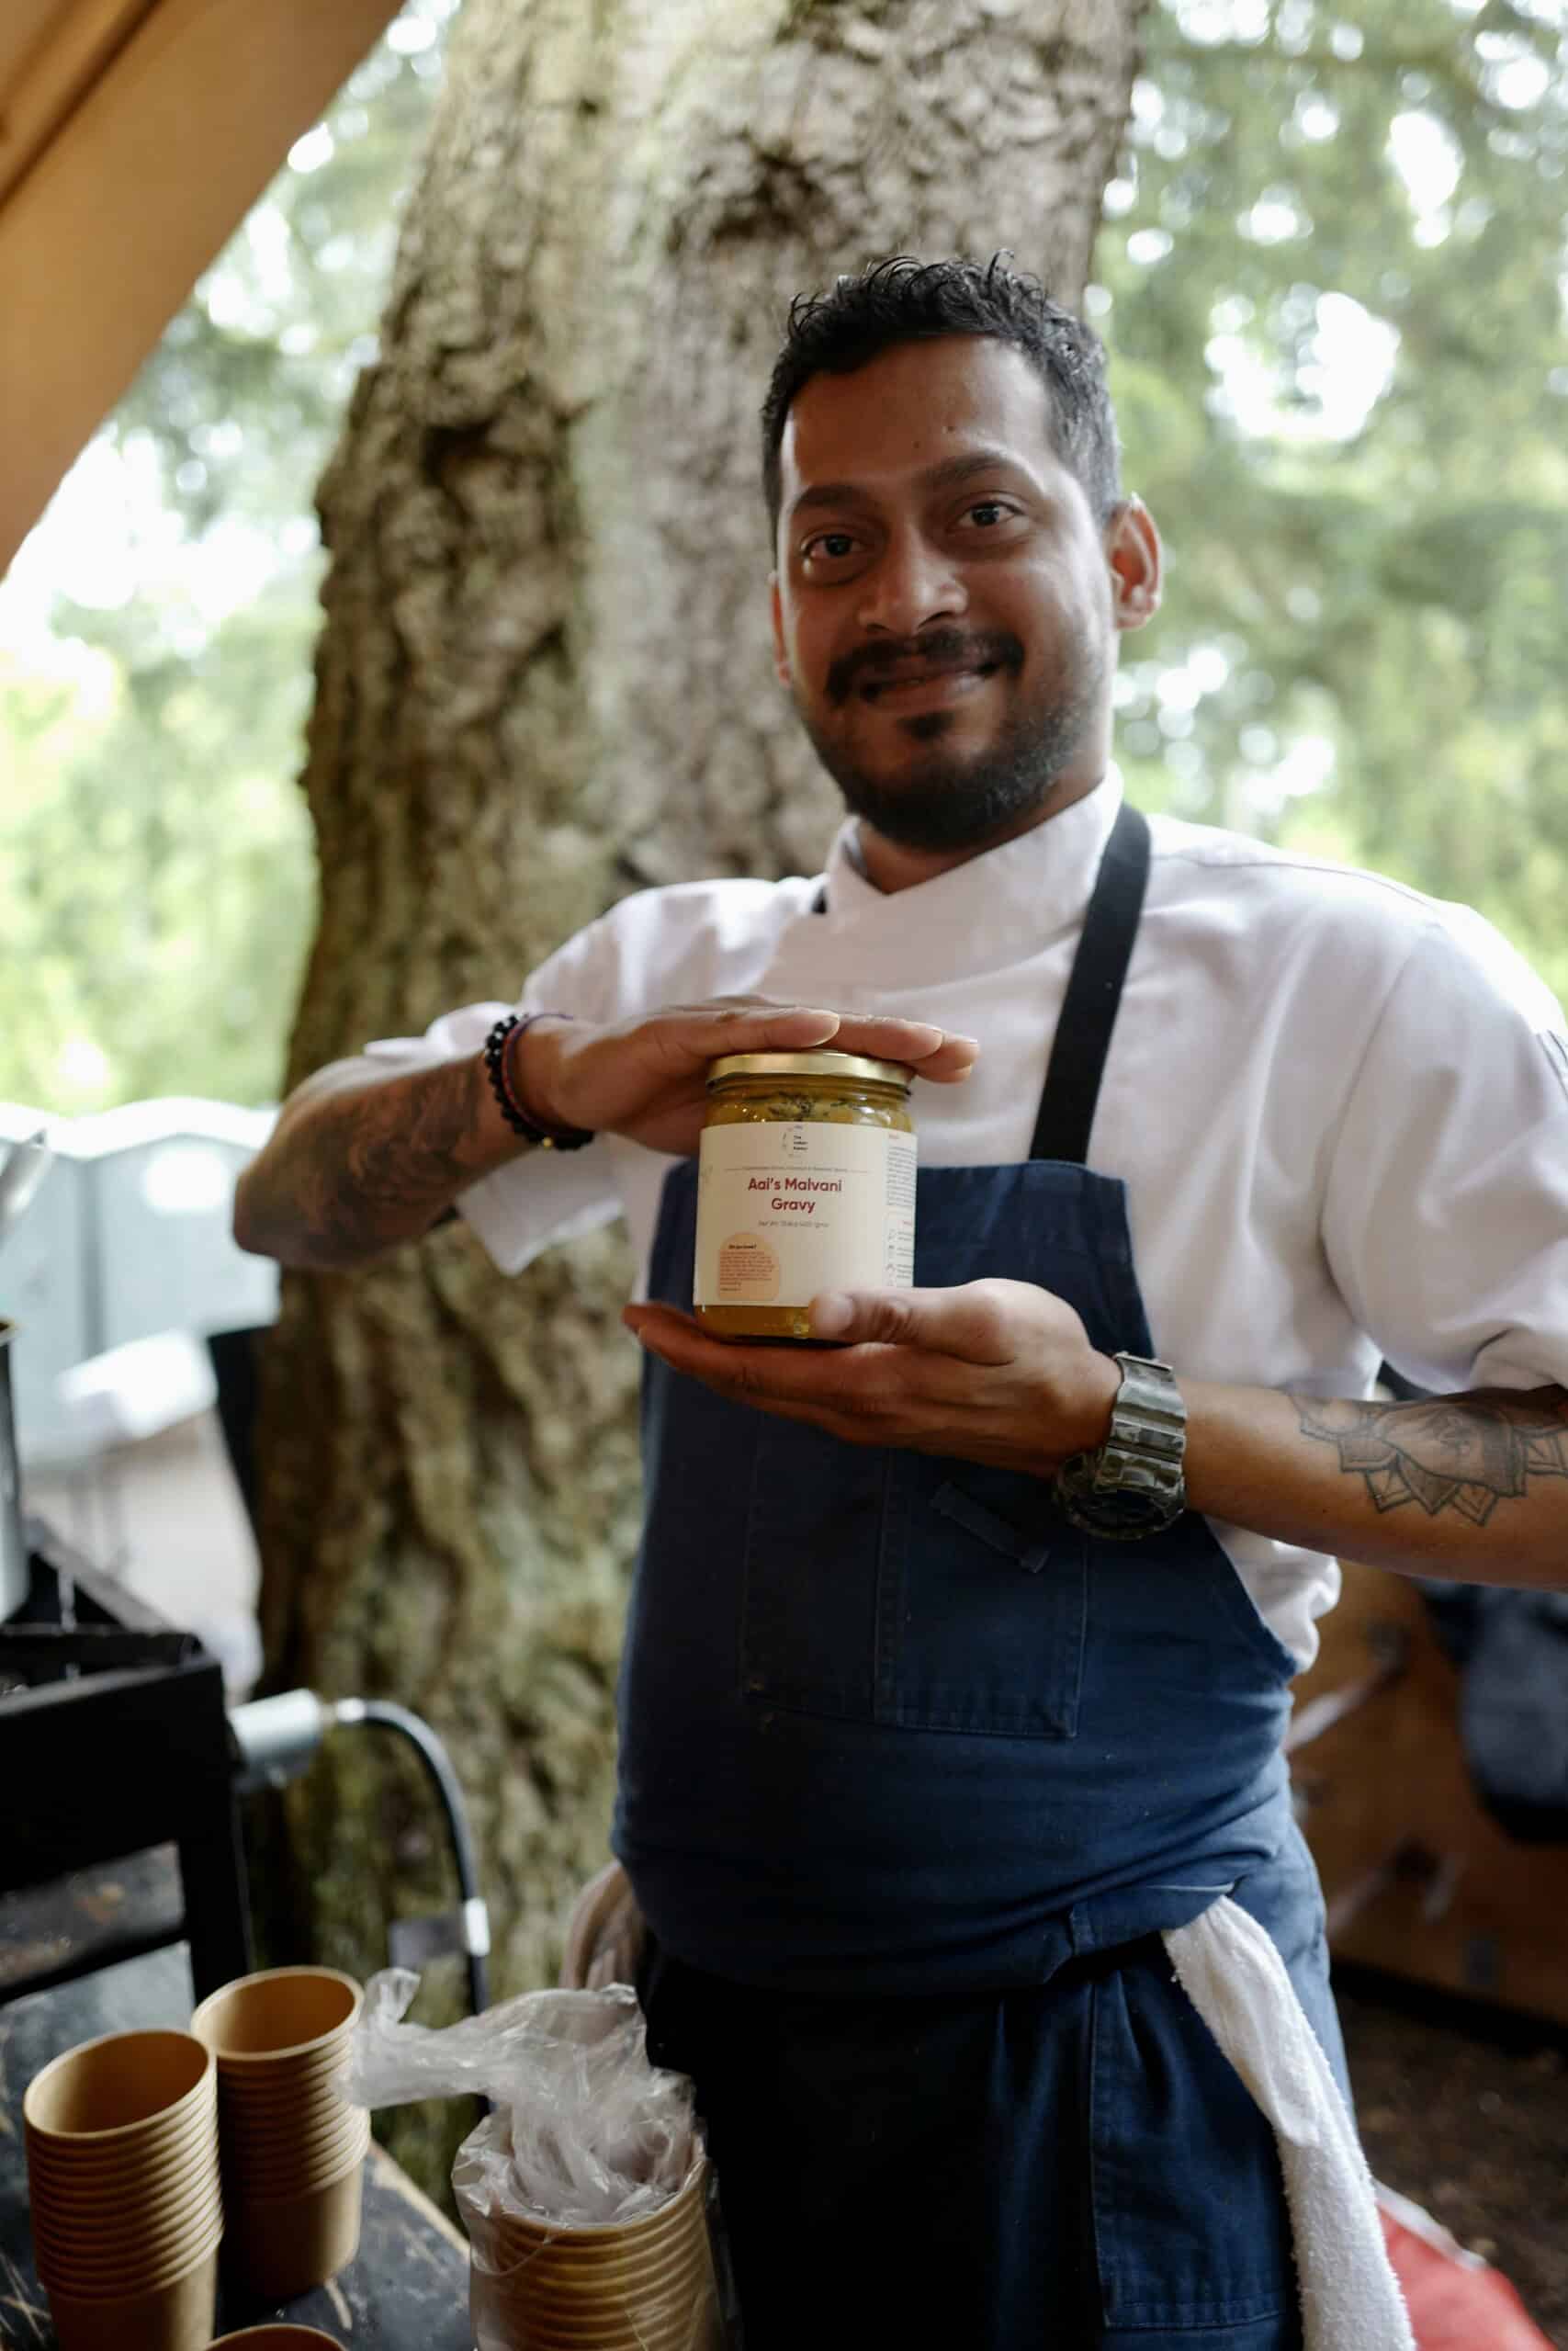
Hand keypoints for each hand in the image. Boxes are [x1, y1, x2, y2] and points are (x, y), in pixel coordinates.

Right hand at [518, 1001, 977, 1156]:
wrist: (580, 1084)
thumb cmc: (658, 1102)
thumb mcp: (731, 1128)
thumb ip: (774, 1140)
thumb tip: (821, 1188)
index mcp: (775, 1055)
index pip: (854, 1052)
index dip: (908, 1054)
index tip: (962, 1065)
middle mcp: (759, 1030)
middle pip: (845, 1033)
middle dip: (906, 1040)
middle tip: (960, 1052)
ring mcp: (722, 1025)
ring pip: (804, 1025)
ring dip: (863, 1030)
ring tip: (915, 1040)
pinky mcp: (681, 1032)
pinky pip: (736, 1029)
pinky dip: (781, 1028)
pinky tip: (820, 1028)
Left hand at [624, 1279, 1120, 1474]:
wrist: (1086, 1417)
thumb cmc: (1037, 1355)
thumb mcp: (972, 1319)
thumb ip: (894, 1312)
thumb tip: (814, 1308)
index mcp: (863, 1385)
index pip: (750, 1372)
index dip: (687, 1347)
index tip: (638, 1313)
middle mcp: (856, 1411)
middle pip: (752, 1386)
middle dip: (694, 1350)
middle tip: (650, 1307)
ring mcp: (874, 1417)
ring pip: (780, 1389)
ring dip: (733, 1356)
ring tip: (701, 1310)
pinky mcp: (894, 1409)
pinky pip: (812, 1388)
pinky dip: (778, 1359)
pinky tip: (781, 1325)